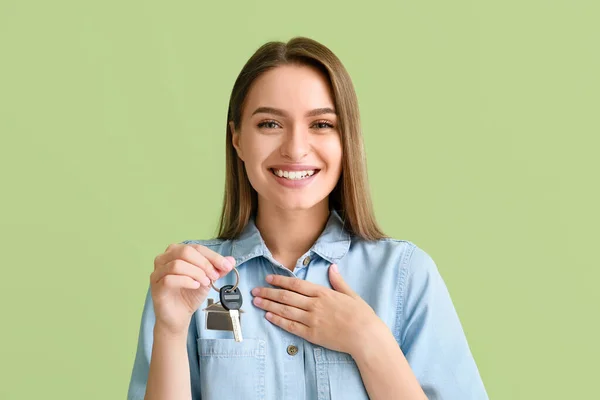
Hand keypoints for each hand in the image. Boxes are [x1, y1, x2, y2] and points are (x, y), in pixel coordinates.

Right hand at [150, 243, 235, 335]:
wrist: (179, 317)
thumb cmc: (190, 295)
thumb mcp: (207, 279)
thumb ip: (218, 269)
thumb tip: (231, 260)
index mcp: (176, 252)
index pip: (196, 248)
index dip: (213, 256)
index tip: (226, 266)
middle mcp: (164, 259)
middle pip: (185, 251)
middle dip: (204, 263)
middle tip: (214, 276)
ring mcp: (157, 272)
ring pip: (177, 264)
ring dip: (196, 273)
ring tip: (205, 282)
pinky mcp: (156, 286)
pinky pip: (169, 279)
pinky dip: (186, 281)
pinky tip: (195, 286)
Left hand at [251, 264, 386, 354]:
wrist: (366, 336)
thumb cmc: (361, 315)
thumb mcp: (351, 294)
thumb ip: (338, 281)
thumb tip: (332, 267)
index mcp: (323, 293)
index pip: (296, 285)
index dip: (280, 281)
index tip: (268, 278)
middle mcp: (315, 305)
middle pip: (286, 297)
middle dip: (268, 293)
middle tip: (255, 290)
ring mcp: (312, 320)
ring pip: (285, 311)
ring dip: (269, 305)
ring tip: (256, 302)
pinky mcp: (312, 334)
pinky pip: (291, 327)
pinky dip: (278, 321)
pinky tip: (268, 317)